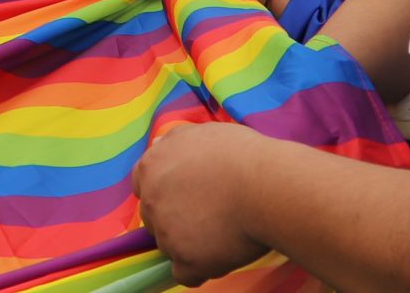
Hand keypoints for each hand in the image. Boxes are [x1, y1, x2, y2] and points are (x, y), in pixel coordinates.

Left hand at [133, 122, 268, 282]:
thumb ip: (176, 142)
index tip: (188, 196)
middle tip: (210, 215)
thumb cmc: (241, 156)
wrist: (266, 187)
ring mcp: (166, 233)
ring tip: (224, 232)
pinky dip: (201, 269)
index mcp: (152, 168)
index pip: (143, 186)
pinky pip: (185, 274)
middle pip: (154, 218)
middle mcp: (151, 201)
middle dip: (175, 219)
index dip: (166, 192)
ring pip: (170, 247)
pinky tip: (221, 257)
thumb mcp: (202, 134)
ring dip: (191, 243)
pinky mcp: (186, 260)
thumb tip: (160, 143)